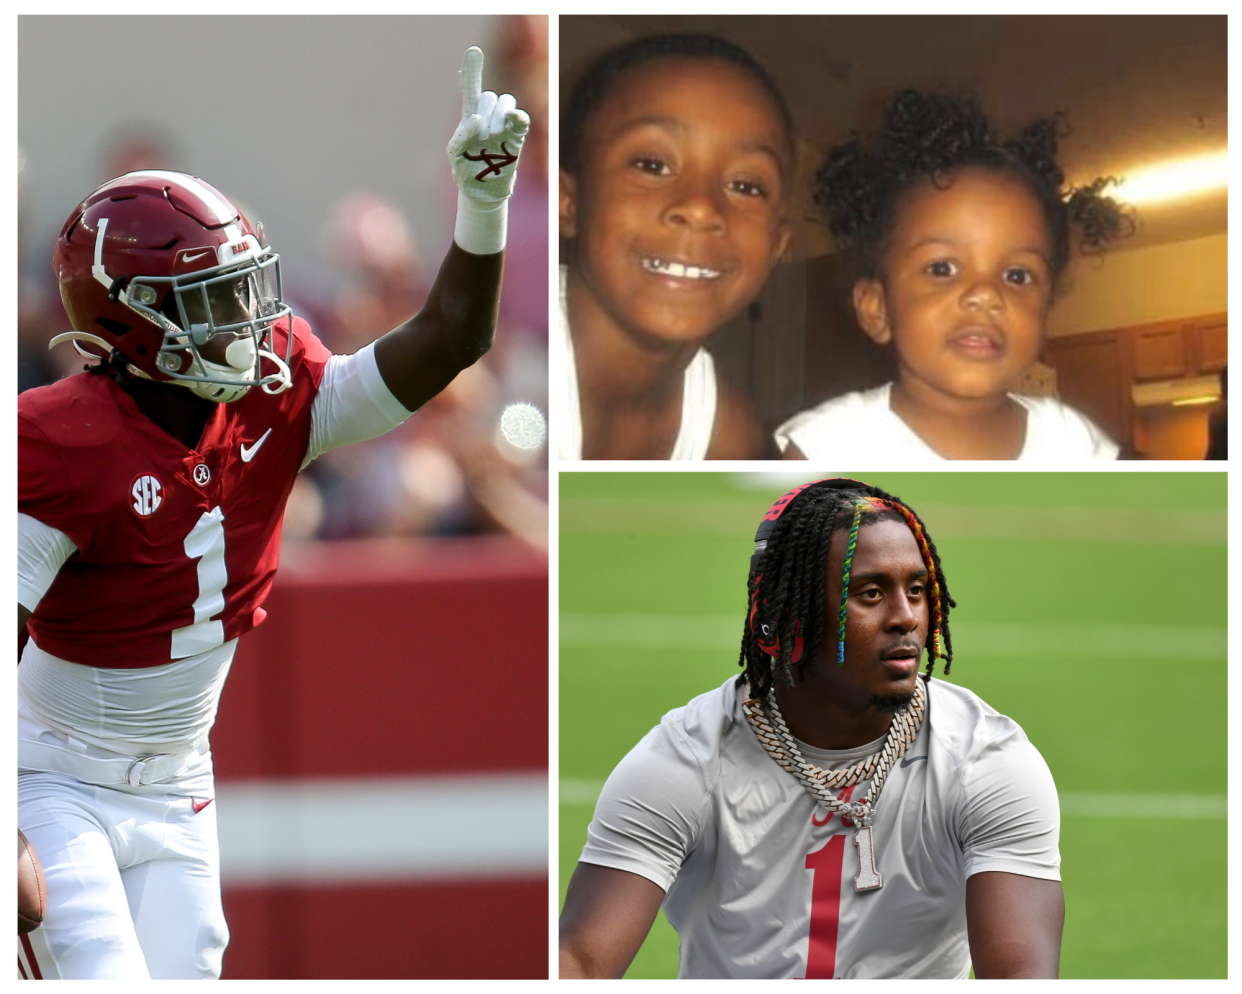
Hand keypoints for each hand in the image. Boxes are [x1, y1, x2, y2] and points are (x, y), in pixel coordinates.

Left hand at [447, 47, 529, 202]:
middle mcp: (488, 118)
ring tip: (492, 136)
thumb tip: (477, 119)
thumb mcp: (454, 154)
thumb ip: (461, 134)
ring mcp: (504, 127)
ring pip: (505, 102)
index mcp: (470, 118)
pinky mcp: (517, 138)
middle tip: (481, 136)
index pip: (471, 89)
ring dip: (498, 116)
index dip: (473, 70)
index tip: (474, 51)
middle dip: (485, 111)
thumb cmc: (465, 171)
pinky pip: (522, 119)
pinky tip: (513, 118)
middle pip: (489, 96)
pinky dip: (518, 115)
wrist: (481, 191)